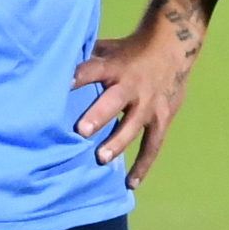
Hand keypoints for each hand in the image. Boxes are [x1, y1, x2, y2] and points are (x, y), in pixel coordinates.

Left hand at [70, 0, 207, 186]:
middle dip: (98, 116)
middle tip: (81, 130)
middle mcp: (132, 86)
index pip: (93, 69)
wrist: (175, 46)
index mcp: (115, 66)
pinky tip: (130, 183)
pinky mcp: (163, 118)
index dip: (79, 77)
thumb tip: (52, 66)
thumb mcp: (109, 48)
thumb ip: (87, 59)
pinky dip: (142, 165)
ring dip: (117, 142)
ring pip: (133, 126)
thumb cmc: (131, 50)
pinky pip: (152, 145)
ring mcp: (149, 104)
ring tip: (101, 158)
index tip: (63, 85)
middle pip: (114, 101)